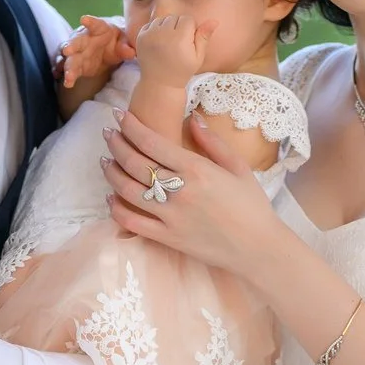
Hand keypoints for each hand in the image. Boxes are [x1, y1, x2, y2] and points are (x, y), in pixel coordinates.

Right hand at [57, 14, 134, 95]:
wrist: (108, 48)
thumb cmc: (115, 40)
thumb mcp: (123, 40)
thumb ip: (125, 46)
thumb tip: (131, 52)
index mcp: (98, 28)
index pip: (94, 24)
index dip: (90, 21)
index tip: (84, 19)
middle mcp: (84, 39)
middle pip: (76, 41)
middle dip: (71, 46)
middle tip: (67, 51)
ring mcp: (78, 52)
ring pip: (70, 58)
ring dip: (68, 66)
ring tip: (68, 75)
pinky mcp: (77, 65)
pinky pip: (71, 70)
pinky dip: (67, 76)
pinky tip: (67, 83)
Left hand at [102, 107, 282, 276]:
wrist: (257, 247)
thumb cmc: (252, 206)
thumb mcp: (238, 167)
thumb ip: (212, 142)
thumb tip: (191, 118)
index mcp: (196, 169)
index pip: (152, 142)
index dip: (130, 127)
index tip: (118, 116)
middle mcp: (178, 191)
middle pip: (134, 163)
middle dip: (116, 145)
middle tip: (107, 135)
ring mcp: (170, 216)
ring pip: (127, 191)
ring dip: (112, 174)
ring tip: (106, 162)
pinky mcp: (167, 238)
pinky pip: (132, 223)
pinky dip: (116, 210)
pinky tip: (111, 199)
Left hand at [133, 11, 211, 87]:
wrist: (159, 83)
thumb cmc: (182, 70)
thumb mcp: (198, 57)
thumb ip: (204, 37)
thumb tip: (214, 21)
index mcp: (180, 39)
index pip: (188, 19)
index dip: (190, 30)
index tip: (187, 43)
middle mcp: (164, 34)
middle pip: (175, 17)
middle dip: (178, 27)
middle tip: (177, 45)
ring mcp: (150, 35)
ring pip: (163, 19)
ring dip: (166, 27)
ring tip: (168, 44)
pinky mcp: (140, 36)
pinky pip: (151, 24)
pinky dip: (155, 30)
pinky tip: (158, 44)